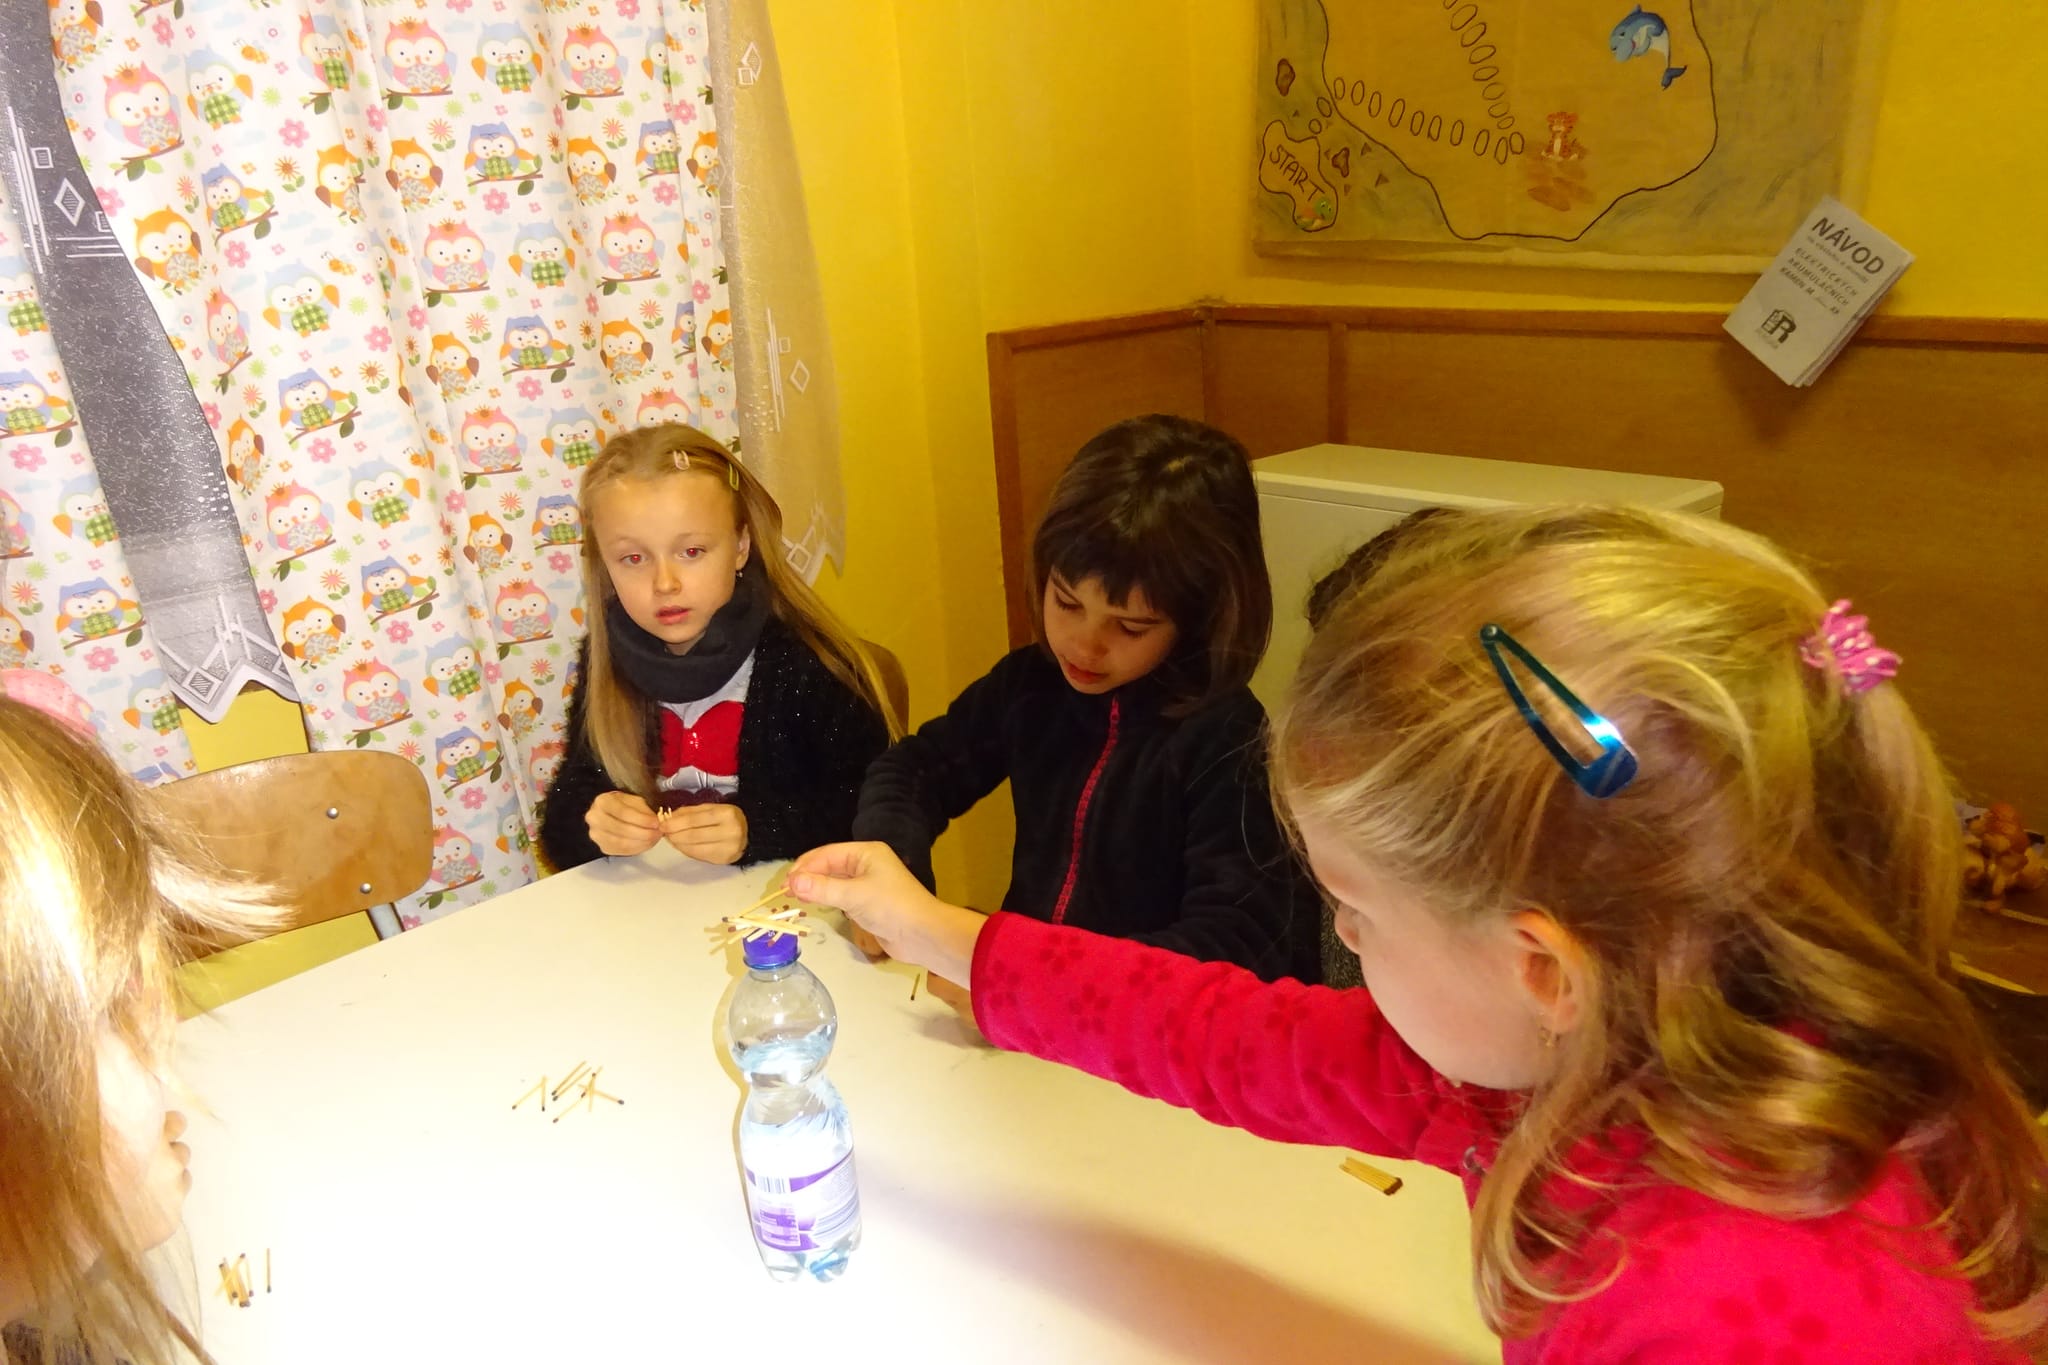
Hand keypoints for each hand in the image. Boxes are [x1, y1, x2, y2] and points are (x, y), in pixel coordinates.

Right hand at [587, 790, 661, 856]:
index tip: (656, 822)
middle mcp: (594, 818)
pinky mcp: (602, 847)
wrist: (611, 813)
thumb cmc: (624, 805)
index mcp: (602, 801)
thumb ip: (643, 811)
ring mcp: (596, 834)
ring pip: (621, 843)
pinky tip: (646, 843)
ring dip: (641, 842)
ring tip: (655, 838)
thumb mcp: (634, 800)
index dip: (641, 819)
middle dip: (643, 833)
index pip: (622, 812)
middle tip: (658, 833)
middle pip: (620, 829)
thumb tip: (655, 823)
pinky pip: (622, 851)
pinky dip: (637, 848)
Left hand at [661, 802, 747, 864]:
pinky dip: (687, 850)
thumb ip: (689, 812)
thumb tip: (668, 818)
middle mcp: (730, 831)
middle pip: (694, 835)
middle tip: (664, 832)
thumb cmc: (725, 818)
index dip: (676, 823)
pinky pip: (700, 856)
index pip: (695, 820)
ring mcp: (729, 848)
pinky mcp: (725, 859)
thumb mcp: (710, 808)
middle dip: (675, 834)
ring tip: (671, 838)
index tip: (662, 824)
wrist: (748, 832)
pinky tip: (681, 845)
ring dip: (679, 844)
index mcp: (727, 814)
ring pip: (695, 848)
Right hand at [788, 842, 984, 985]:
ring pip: (834, 882)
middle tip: (786, 892)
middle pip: (829, 866)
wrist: (923, 935)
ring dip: (816, 888)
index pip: (827, 854)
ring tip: (795, 898)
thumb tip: (791, 882)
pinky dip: (827, 899)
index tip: (785, 883)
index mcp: (866, 853)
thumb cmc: (891, 907)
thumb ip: (822, 888)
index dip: (805, 866)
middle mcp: (866, 865)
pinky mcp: (868, 903)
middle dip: (808, 877)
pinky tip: (814, 905)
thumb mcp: (854, 895)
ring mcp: (867, 884)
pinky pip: (841, 896)